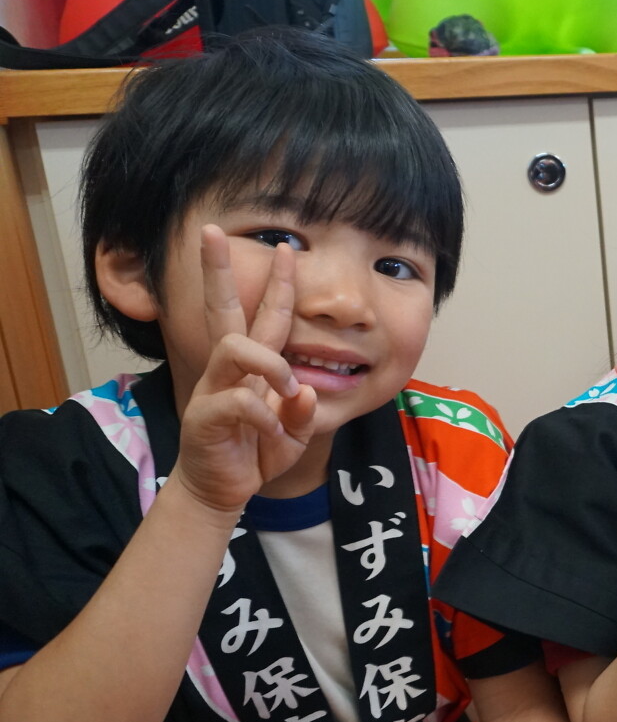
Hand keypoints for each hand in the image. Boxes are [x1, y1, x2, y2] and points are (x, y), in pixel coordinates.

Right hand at [172, 226, 316, 513]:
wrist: (223, 491)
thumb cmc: (257, 453)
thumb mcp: (294, 433)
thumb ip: (304, 412)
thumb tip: (306, 390)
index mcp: (252, 366)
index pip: (263, 314)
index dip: (277, 282)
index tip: (288, 248)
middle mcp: (229, 369)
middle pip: (219, 308)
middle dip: (217, 269)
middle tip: (211, 231)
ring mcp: (213, 389)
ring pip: (233, 347)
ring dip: (271, 364)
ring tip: (289, 389)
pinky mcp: (205, 417)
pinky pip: (239, 403)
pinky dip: (266, 419)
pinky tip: (273, 436)